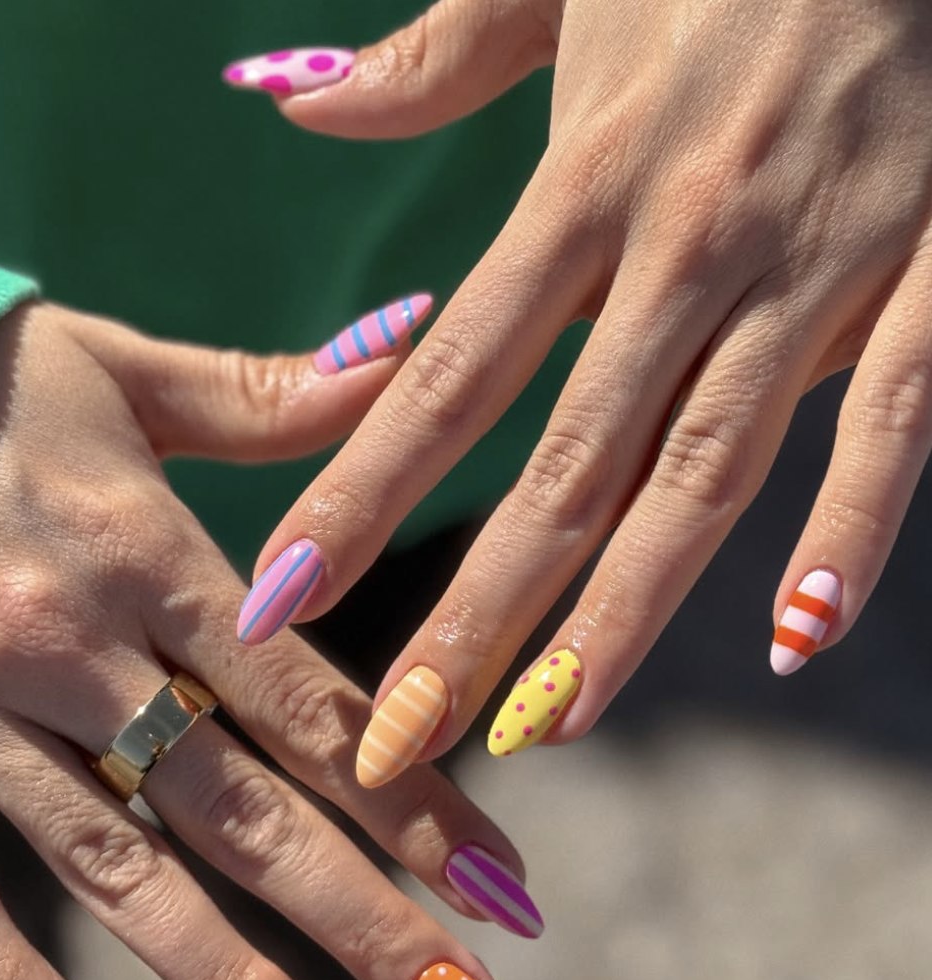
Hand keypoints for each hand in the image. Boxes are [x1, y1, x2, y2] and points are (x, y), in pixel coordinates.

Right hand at [0, 297, 528, 979]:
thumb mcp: (123, 371)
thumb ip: (271, 392)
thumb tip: (413, 347)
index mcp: (145, 552)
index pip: (307, 704)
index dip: (413, 798)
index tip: (500, 884)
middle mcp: (66, 646)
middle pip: (239, 808)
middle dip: (360, 918)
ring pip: (112, 869)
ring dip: (225, 979)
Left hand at [239, 0, 931, 771]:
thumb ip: (427, 58)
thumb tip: (288, 101)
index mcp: (588, 184)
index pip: (447, 378)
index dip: (356, 498)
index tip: (282, 601)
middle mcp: (688, 251)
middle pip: (560, 470)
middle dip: (473, 618)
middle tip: (398, 737)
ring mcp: (814, 276)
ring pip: (700, 480)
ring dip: (622, 617)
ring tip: (547, 725)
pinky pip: (893, 431)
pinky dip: (848, 537)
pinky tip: (793, 640)